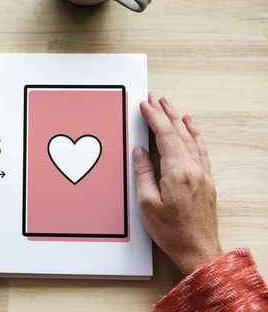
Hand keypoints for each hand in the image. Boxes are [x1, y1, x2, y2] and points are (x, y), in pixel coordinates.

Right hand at [133, 92, 222, 275]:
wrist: (199, 250)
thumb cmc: (171, 231)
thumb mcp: (147, 203)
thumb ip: (143, 172)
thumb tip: (140, 150)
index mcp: (177, 172)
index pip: (164, 136)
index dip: (154, 117)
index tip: (144, 104)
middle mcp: (194, 169)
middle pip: (178, 133)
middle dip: (166, 112)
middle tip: (156, 97)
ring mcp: (203, 174)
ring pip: (191, 139)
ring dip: (180, 120)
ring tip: (171, 105)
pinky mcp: (207, 181)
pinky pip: (201, 150)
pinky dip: (195, 135)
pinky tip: (192, 128)